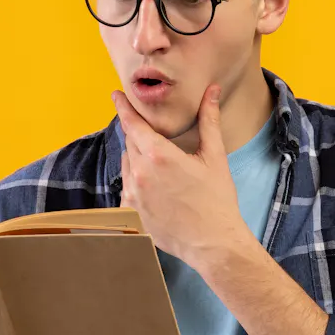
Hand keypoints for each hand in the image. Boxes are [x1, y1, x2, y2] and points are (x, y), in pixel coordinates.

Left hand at [112, 84, 252, 269]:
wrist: (214, 243)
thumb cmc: (217, 200)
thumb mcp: (215, 157)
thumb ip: (209, 120)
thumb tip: (212, 91)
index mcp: (159, 155)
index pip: (133, 124)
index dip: (123, 107)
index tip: (116, 96)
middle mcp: (140, 173)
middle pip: (131, 143)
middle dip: (139, 136)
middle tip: (152, 135)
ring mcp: (133, 195)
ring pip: (128, 166)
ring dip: (138, 159)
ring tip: (160, 167)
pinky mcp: (132, 214)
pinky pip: (128, 189)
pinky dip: (137, 182)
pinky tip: (155, 188)